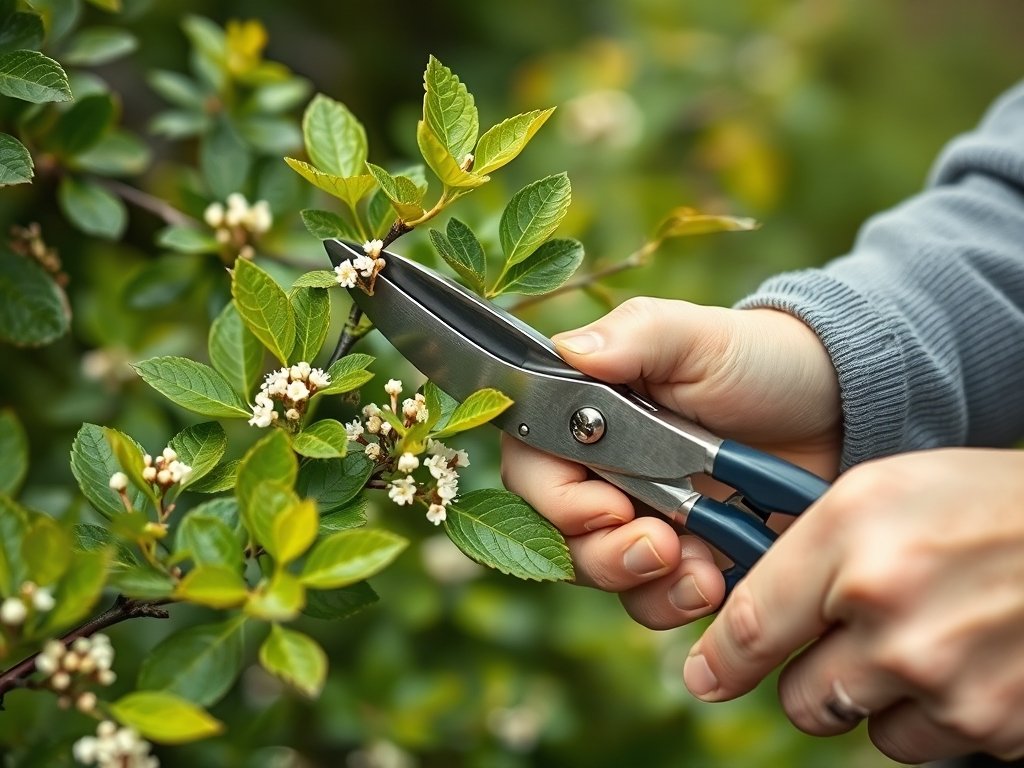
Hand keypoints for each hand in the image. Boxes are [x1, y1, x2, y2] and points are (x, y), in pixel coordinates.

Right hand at [500, 297, 841, 625]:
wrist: (837, 409)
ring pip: (602, 576)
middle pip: (558, 537)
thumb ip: (634, 337)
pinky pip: (655, 600)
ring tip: (698, 569)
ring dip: (642, 583)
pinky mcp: (682, 558)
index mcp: (588, 417)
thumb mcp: (698, 337)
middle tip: (660, 546)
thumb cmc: (759, 360)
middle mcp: (601, 473)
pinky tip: (716, 579)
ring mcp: (640, 519)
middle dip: (604, 555)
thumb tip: (570, 350)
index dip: (557, 502)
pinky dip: (677, 600)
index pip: (533, 471)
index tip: (611, 508)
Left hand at [685, 448, 1023, 763]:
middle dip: (812, 676)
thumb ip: (805, 552)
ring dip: (874, 696)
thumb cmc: (980, 505)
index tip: (707, 676)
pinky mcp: (992, 724)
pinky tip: (961, 662)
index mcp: (851, 534)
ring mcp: (943, 676)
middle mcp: (890, 608)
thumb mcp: (880, 493)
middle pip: (800, 697)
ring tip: (921, 640)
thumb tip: (743, 620)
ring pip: (858, 724)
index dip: (720, 661)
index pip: (749, 625)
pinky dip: (929, 714)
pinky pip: (921, 742)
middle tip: (848, 642)